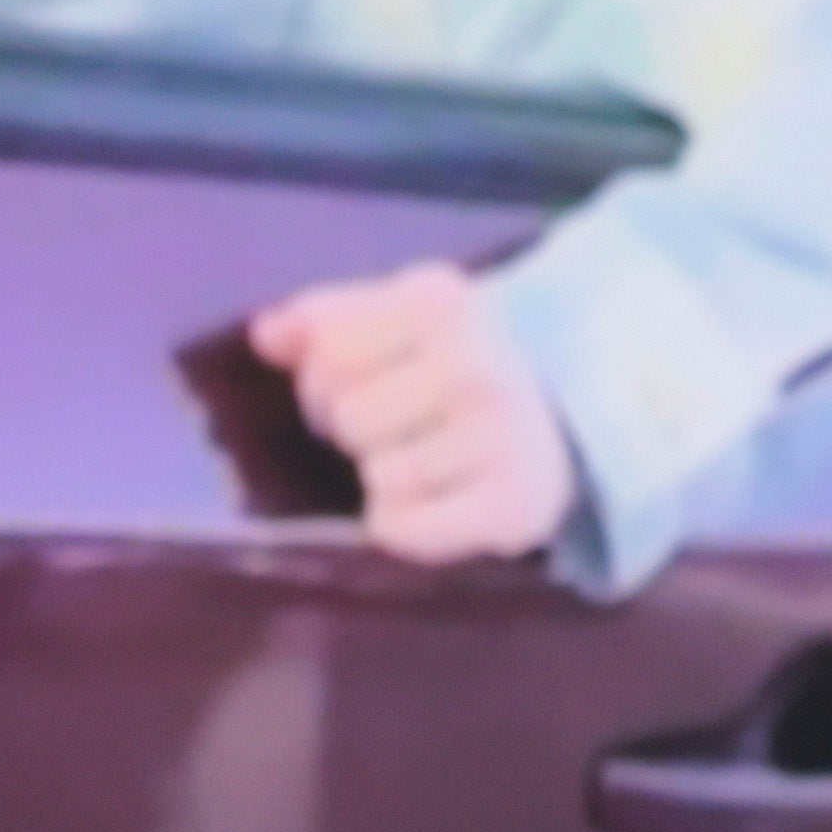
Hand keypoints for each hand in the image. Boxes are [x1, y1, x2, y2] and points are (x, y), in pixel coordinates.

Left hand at [244, 262, 581, 566]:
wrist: (566, 417)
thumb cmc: (457, 361)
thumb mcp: (398, 316)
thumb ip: (325, 319)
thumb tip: (266, 336)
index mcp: (440, 301)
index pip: (326, 356)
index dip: (327, 378)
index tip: (370, 382)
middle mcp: (478, 361)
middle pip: (348, 418)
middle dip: (360, 429)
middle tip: (403, 425)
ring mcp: (502, 434)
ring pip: (378, 476)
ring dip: (387, 477)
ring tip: (428, 460)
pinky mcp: (513, 505)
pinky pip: (401, 529)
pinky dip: (406, 525)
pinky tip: (439, 502)